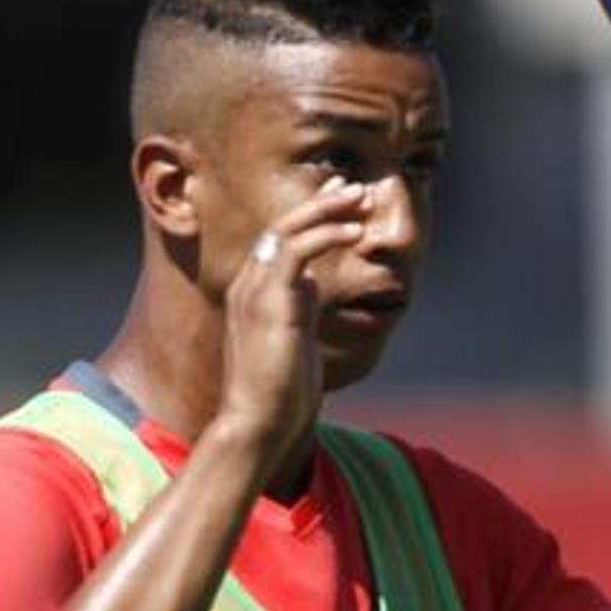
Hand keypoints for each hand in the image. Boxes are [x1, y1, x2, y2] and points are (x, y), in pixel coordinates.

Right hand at [214, 176, 368, 465]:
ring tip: (361, 198)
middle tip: (356, 187)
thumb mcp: (296, 338)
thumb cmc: (283, 391)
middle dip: (322, 202)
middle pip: (283, 226)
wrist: (261, 423)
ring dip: (327, 209)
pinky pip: (295, 252)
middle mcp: (249, 285)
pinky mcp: (270, 303)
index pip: (281, 239)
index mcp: (254, 293)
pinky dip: (326, 233)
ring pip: (287, 230)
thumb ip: (300, 308)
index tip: (343, 200)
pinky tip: (355, 230)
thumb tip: (312, 284)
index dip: (312, 215)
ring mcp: (255, 292)